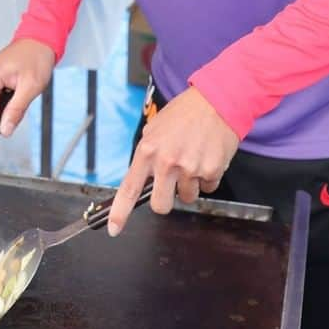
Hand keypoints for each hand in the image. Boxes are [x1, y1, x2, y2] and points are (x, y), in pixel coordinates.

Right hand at [0, 38, 55, 149]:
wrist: (38, 42)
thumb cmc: (36, 58)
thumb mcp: (31, 87)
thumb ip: (16, 110)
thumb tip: (4, 130)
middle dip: (2, 115)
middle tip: (22, 102)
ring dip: (4, 108)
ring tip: (21, 91)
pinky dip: (2, 102)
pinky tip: (14, 92)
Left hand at [107, 86, 238, 236]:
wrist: (216, 101)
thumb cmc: (184, 113)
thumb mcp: (155, 128)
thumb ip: (148, 153)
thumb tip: (143, 176)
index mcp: (147, 150)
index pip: (130, 188)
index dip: (120, 212)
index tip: (113, 228)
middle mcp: (166, 162)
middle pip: (160, 205)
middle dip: (165, 200)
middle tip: (171, 184)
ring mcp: (189, 168)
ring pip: (186, 197)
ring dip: (189, 185)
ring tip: (193, 158)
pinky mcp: (210, 171)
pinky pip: (207, 188)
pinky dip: (206, 177)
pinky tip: (206, 156)